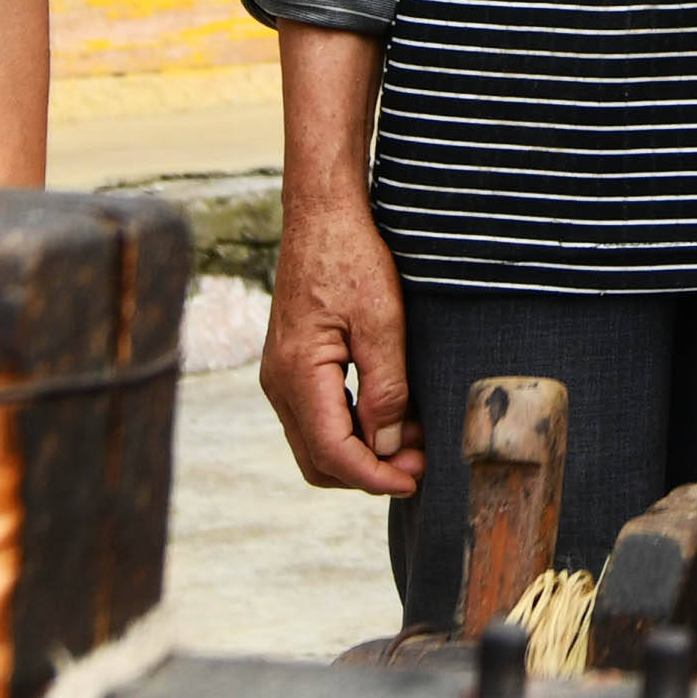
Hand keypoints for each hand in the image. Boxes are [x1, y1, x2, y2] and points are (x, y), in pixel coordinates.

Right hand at [261, 191, 420, 499]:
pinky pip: (315, 418)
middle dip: (368, 472)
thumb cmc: (351, 259)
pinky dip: (350, 430)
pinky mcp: (290, 367)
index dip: (375, 476)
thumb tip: (389, 447)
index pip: (333, 452)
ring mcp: (279, 376)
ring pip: (315, 443)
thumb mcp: (382, 322)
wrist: (320, 216)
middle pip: (318, 460)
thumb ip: (386, 389)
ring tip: (411, 442)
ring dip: (361, 453)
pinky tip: (388, 418)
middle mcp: (279, 383)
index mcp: (298, 374)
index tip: (413, 480)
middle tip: (418, 464)